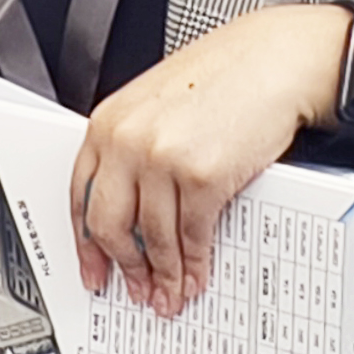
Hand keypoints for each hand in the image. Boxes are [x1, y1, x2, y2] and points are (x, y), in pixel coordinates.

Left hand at [70, 4, 349, 315]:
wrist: (273, 59)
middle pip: (109, 224)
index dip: (87, 243)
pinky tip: (196, 274)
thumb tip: (134, 212)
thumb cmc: (224, 77)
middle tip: (136, 289)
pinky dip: (194, 264)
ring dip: (163, 276)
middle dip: (124, 267)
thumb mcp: (157, 105)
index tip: (94, 269)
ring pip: (152, 238)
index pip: (80, 196)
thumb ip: (135, 150)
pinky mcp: (202, 176)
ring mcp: (162, 159)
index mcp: (108, 123)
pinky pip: (191, 236)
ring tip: (171, 294)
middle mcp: (126, 140)